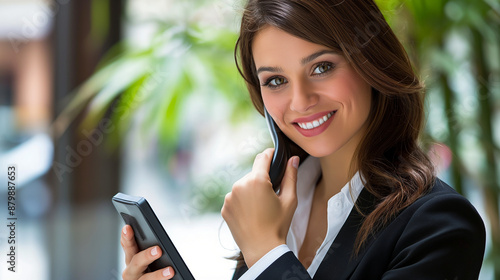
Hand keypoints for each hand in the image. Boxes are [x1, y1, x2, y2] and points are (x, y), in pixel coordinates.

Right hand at [120, 225, 174, 279]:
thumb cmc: (150, 271)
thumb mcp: (146, 261)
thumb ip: (150, 250)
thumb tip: (161, 242)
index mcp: (131, 260)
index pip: (127, 246)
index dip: (126, 237)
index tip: (128, 228)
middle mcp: (131, 272)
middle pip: (136, 262)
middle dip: (146, 255)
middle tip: (158, 250)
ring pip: (146, 279)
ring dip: (158, 275)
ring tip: (170, 271)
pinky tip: (172, 277)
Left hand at [221, 148, 299, 266]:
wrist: (262, 249)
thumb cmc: (278, 225)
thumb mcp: (289, 200)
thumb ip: (291, 176)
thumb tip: (293, 159)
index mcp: (256, 181)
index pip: (262, 158)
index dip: (270, 154)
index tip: (274, 155)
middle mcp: (239, 185)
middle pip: (253, 174)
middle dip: (262, 180)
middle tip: (271, 195)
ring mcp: (229, 197)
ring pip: (243, 186)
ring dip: (251, 191)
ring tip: (261, 208)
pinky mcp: (225, 208)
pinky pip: (235, 198)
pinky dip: (242, 202)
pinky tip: (251, 214)